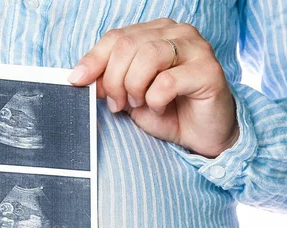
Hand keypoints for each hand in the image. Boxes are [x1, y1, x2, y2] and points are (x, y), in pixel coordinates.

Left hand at [68, 18, 238, 157]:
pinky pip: (167, 81)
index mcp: (156, 32)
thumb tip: (81, 77)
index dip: (93, 59)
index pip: (116, 37)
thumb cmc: (169, 112)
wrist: (202, 136)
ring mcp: (196, 48)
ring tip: (140, 104)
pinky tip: (160, 108)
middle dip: (114, 80)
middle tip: (118, 104)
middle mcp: (177, 33)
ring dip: (134, 87)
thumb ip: (108, 82)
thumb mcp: (129, 96)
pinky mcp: (209, 70)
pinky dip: (155, 100)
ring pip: (148, 56)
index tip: (77, 81)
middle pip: (128, 45)